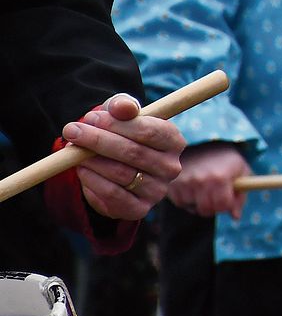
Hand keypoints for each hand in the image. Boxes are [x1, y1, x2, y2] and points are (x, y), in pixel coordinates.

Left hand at [62, 94, 185, 221]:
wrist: (118, 166)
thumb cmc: (122, 134)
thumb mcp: (123, 115)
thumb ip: (124, 106)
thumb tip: (122, 107)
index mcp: (174, 141)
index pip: (149, 131)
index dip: (117, 124)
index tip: (90, 117)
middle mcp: (172, 167)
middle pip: (133, 152)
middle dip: (97, 140)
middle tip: (72, 131)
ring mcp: (157, 190)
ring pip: (120, 174)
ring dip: (90, 161)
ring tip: (73, 151)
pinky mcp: (139, 209)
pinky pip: (112, 195)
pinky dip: (92, 181)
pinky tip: (82, 170)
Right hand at [167, 142, 249, 218]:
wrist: (203, 142)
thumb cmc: (226, 159)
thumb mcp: (241, 171)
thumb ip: (241, 195)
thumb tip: (235, 217)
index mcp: (220, 178)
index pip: (222, 206)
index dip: (226, 206)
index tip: (227, 200)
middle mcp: (200, 181)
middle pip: (205, 210)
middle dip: (213, 207)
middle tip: (215, 196)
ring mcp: (183, 182)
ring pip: (192, 207)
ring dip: (198, 202)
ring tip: (204, 186)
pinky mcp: (171, 183)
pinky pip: (179, 202)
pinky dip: (186, 198)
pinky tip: (192, 186)